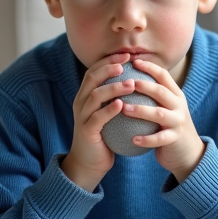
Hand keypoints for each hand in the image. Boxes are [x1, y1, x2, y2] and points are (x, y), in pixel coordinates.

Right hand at [60, 53, 131, 190]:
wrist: (89, 163)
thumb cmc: (104, 137)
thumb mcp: (107, 115)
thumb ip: (115, 99)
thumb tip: (137, 82)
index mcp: (85, 96)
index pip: (94, 72)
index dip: (109, 61)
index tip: (126, 55)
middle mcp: (81, 103)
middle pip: (92, 78)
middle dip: (109, 67)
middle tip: (126, 62)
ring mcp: (82, 117)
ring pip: (95, 96)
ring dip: (113, 87)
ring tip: (130, 83)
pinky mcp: (86, 131)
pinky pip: (97, 118)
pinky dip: (109, 110)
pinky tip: (122, 105)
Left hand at [125, 57, 205, 182]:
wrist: (188, 153)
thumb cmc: (169, 128)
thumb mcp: (166, 109)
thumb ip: (153, 97)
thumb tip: (127, 81)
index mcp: (175, 95)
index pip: (163, 76)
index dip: (149, 67)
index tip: (133, 61)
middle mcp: (178, 106)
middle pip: (161, 92)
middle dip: (143, 85)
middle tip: (125, 82)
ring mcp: (178, 122)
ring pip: (159, 114)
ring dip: (141, 110)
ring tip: (124, 109)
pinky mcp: (175, 139)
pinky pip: (159, 139)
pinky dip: (146, 139)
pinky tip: (133, 140)